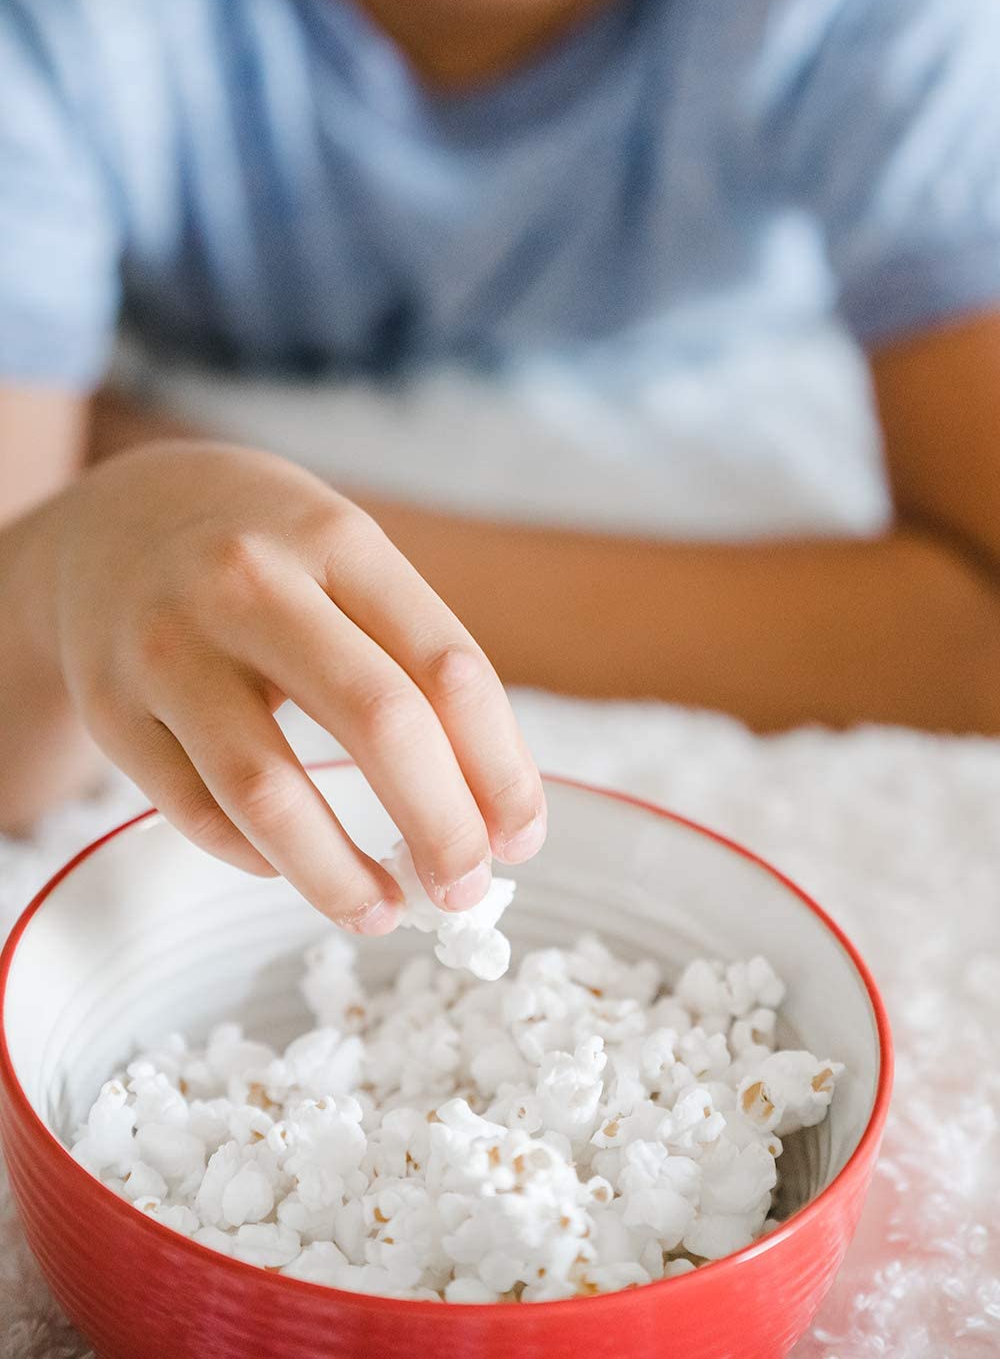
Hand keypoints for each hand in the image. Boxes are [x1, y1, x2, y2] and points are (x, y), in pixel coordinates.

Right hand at [52, 442, 545, 930]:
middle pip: (377, 721)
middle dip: (440, 826)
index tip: (521, 838)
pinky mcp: (113, 711)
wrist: (118, 514)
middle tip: (465, 890)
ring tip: (384, 912)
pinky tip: (294, 867)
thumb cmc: (269, 553)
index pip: (446, 667)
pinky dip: (259, 857)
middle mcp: (249, 583)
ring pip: (268, 791)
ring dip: (339, 875)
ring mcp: (169, 648)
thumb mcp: (347, 558)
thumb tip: (492, 810)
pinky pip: (197, 813)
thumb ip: (415, 660)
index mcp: (336, 538)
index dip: (499, 769)